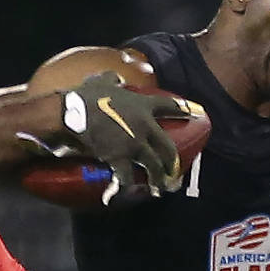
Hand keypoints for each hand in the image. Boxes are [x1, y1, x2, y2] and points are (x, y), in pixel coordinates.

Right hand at [61, 71, 184, 195]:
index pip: (170, 106)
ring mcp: (134, 144)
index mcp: (142, 106)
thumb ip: (111, 78)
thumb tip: (115, 76)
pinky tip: (124, 194)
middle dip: (173, 162)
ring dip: (157, 180)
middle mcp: (144, 126)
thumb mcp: (101, 82)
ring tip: (159, 189)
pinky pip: (127, 177)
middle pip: (167, 147)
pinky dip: (125, 187)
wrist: (72, 113)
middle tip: (174, 171)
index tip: (197, 113)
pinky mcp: (120, 159)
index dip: (184, 109)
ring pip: (153, 166)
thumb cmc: (86, 96)